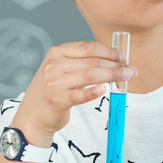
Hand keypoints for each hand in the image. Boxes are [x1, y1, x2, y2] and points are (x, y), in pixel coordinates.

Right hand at [12, 41, 136, 141]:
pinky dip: (94, 91)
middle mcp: (54, 65)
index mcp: (57, 52)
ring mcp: (54, 83)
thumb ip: (82, 62)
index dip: (109, 51)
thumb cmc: (52, 90)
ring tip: (126, 78)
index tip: (123, 57)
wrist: (32, 115)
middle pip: (92, 61)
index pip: (88, 47)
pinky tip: (104, 89)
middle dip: (116, 65)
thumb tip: (116, 59)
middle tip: (130, 70)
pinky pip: (80, 95)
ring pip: (90, 75)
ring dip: (112, 76)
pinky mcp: (57, 100)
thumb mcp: (61, 69)